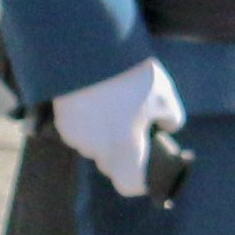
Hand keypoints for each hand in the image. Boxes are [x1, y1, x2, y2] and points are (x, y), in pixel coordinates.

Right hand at [53, 59, 183, 190]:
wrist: (90, 49)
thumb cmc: (132, 76)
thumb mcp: (165, 95)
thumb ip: (172, 120)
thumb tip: (167, 127)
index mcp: (125, 149)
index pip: (130, 185)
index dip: (140, 180)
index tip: (147, 165)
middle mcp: (97, 150)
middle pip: (111, 164)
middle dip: (122, 152)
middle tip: (132, 124)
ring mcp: (76, 137)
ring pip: (93, 147)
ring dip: (102, 136)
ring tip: (113, 106)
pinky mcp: (62, 121)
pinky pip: (78, 131)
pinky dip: (86, 122)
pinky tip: (94, 99)